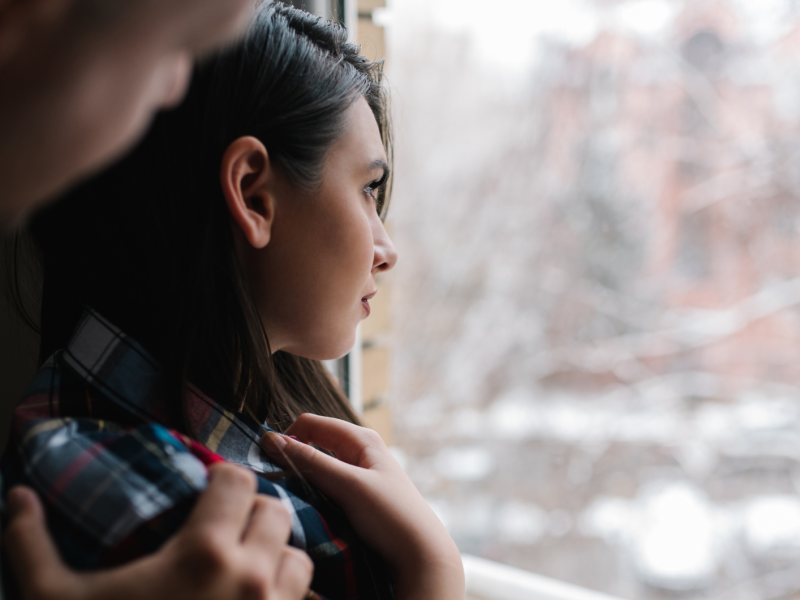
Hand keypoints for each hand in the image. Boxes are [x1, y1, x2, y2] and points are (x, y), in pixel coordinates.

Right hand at [4, 463, 312, 599]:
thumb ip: (31, 544)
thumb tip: (16, 496)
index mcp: (204, 553)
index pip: (240, 482)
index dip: (223, 479)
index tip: (207, 488)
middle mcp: (250, 577)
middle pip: (276, 513)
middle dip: (252, 512)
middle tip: (224, 527)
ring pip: (298, 558)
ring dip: (276, 555)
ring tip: (244, 565)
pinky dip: (285, 597)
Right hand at [260, 414, 464, 599]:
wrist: (420, 552)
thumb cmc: (390, 514)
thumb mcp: (348, 485)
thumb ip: (310, 461)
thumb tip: (272, 440)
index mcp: (361, 438)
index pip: (310, 423)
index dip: (288, 437)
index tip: (269, 462)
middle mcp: (359, 450)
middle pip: (313, 442)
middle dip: (293, 457)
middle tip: (277, 482)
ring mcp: (359, 472)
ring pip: (318, 465)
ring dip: (302, 476)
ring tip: (290, 495)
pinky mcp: (357, 494)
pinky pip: (326, 483)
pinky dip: (313, 489)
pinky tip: (308, 505)